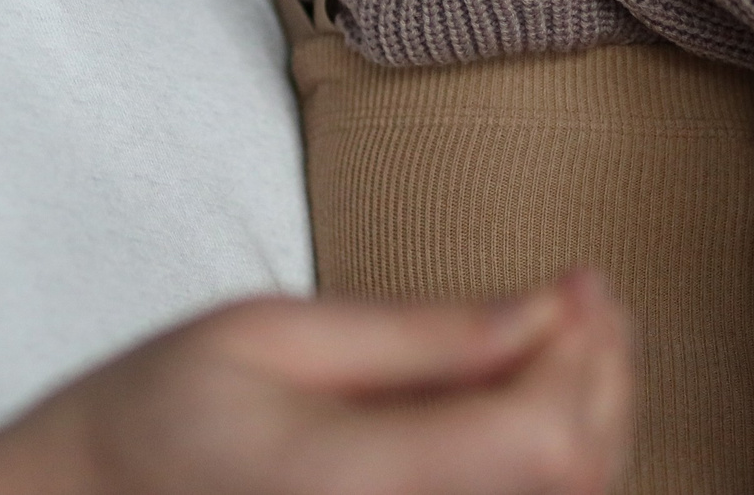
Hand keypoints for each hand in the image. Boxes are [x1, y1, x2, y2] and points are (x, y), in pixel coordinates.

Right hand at [0, 270, 633, 494]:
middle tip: (588, 301)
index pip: (550, 440)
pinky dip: (543, 470)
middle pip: (578, 483)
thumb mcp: (263, 334)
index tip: (584, 279)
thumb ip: (414, 334)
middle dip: (606, 382)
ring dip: (586, 427)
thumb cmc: (147, 420)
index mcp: (356, 482)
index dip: (595, 355)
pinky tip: (524, 411)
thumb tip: (545, 314)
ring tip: (563, 345)